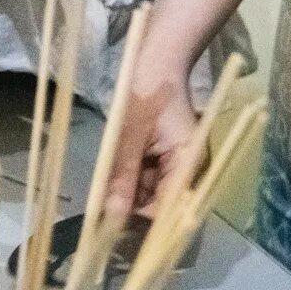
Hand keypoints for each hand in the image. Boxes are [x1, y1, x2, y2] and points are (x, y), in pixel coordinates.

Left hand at [102, 68, 198, 219]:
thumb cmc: (145, 94)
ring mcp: (177, 162)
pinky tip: (115, 167)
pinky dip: (131, 175)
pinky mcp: (166, 155)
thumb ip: (123, 177)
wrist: (156, 63)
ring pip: (150, 190)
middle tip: (102, 201)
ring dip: (127, 188)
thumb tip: (112, 217)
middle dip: (131, 203)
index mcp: (188, 165)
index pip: (169, 211)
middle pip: (160, 203)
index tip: (112, 226)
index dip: (143, 222)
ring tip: (107, 177)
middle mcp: (188, 169)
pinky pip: (148, 176)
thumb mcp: (129, 137)